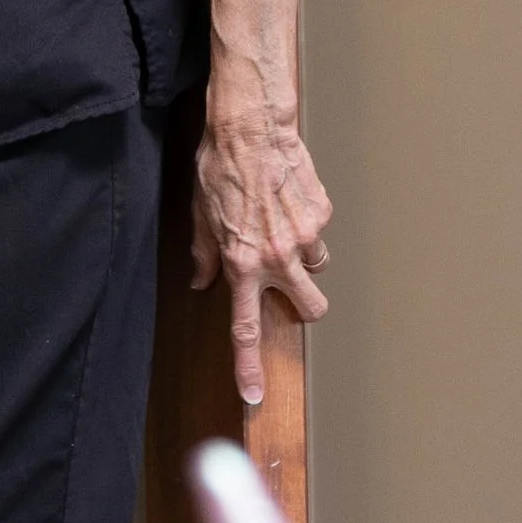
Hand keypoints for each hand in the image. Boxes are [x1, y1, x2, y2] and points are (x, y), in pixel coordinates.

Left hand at [192, 91, 331, 408]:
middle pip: (311, 309)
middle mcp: (277, 257)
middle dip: (304, 306)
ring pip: (318, 269)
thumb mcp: (200, 215)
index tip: (255, 395)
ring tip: (283, 227)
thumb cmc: (220, 166)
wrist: (251, 127)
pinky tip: (289, 199)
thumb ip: (205, 254)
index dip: (249, 367)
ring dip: (304, 259)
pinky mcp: (321, 213)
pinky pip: (319, 233)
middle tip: (290, 286)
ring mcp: (304, 236)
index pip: (246, 329)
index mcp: (241, 264)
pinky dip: (308, 225)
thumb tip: (203, 280)